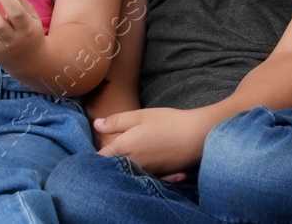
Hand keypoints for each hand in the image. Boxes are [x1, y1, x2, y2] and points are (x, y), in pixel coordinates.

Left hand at [94, 107, 213, 176]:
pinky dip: (141, 171)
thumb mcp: (139, 116)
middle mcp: (132, 164)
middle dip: (108, 161)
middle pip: (112, 167)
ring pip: (127, 172)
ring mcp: (145, 172)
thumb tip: (97, 125)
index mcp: (125, 148)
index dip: (95, 155)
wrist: (196, 136)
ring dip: (123, 166)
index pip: (101, 158)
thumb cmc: (167, 122)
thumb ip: (116, 121)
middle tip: (111, 148)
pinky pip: (143, 176)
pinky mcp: (158, 175)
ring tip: (130, 152)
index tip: (97, 147)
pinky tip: (147, 160)